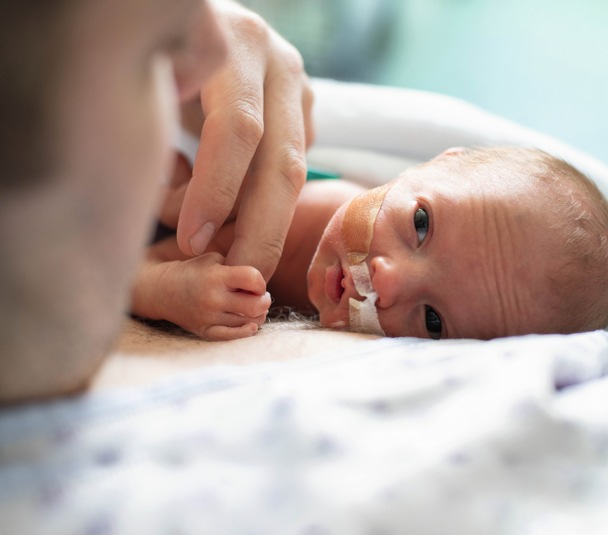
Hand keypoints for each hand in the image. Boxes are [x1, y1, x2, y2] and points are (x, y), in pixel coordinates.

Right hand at [160, 252, 270, 339]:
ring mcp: (208, 317)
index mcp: (216, 276)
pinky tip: (251, 325)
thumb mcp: (214, 260)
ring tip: (253, 308)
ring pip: (248, 322)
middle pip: (255, 305)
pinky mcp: (204, 330)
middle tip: (262, 298)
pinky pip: (232, 336)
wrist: (163, 290)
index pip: (252, 279)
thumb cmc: (195, 271)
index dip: (260, 282)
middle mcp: (213, 298)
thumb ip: (237, 269)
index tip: (256, 283)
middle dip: (265, 301)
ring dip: (258, 315)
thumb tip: (261, 286)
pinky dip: (246, 331)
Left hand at [173, 1, 313, 281]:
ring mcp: (301, 90)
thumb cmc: (160, 56)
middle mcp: (279, 65)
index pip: (237, 127)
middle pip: (282, 163)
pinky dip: (265, 206)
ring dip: (266, 225)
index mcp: (238, 43)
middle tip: (238, 279)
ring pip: (294, 174)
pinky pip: (291, 172)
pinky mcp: (307, 114)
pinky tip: (239, 221)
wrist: (202, 31)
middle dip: (261, 232)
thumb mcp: (150, 73)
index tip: (191, 242)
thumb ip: (157, 110)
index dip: (216, 190)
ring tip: (236, 259)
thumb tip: (165, 176)